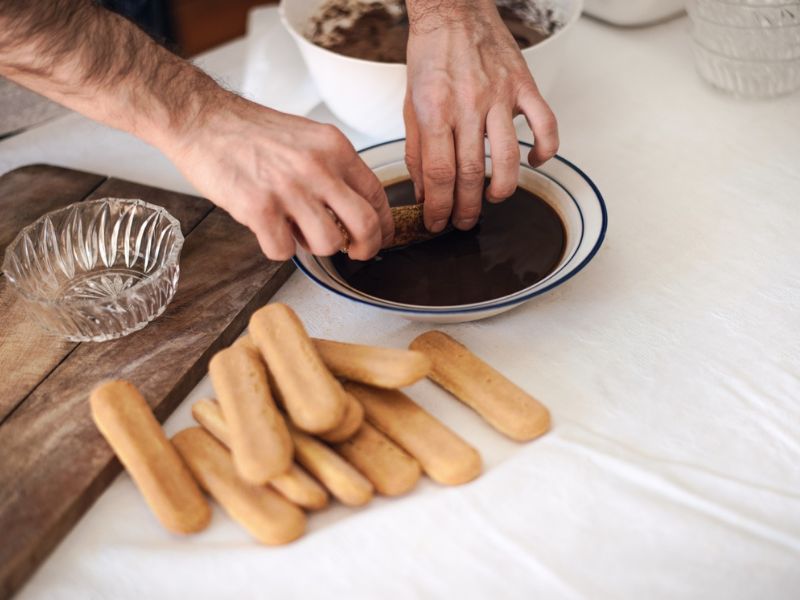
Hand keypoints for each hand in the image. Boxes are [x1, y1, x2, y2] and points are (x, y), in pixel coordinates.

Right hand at [164, 93, 393, 260]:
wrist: (202, 119)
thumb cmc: (250, 132)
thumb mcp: (307, 139)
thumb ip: (332, 170)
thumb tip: (350, 213)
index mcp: (334, 148)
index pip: (377, 195)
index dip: (383, 225)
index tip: (378, 237)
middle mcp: (317, 167)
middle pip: (365, 225)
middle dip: (365, 249)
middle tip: (355, 254)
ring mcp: (289, 189)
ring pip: (328, 244)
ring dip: (315, 247)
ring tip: (296, 230)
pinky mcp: (259, 208)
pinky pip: (285, 251)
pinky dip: (278, 248)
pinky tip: (268, 229)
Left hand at [404, 1, 558, 232]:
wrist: (453, 10)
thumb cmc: (431, 56)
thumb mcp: (411, 105)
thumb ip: (417, 150)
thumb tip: (423, 191)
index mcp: (435, 110)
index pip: (439, 173)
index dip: (439, 206)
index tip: (438, 222)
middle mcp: (468, 105)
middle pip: (472, 172)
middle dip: (467, 207)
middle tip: (464, 222)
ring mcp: (499, 95)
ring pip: (509, 155)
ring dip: (503, 188)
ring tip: (493, 199)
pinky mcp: (523, 85)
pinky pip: (545, 124)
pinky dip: (546, 150)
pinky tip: (535, 163)